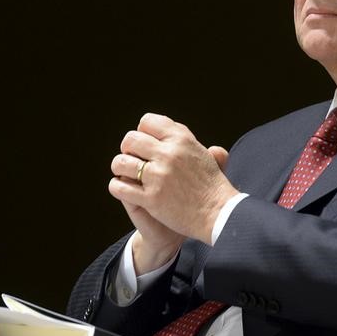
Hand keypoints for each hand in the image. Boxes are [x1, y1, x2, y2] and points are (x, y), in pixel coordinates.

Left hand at [109, 113, 238, 245]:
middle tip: (132, 159)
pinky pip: (120, 187)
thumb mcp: (203, 154)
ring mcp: (158, 176)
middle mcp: (169, 154)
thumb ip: (186, 139)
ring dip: (120, 168)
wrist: (218, 213)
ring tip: (125, 174)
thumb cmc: (211, 185)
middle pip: (130, 139)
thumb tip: (172, 128)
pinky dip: (117, 187)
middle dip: (128, 149)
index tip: (144, 144)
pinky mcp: (151, 198)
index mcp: (181, 139)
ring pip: (121, 162)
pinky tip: (124, 189)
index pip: (147, 122)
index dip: (142, 132)